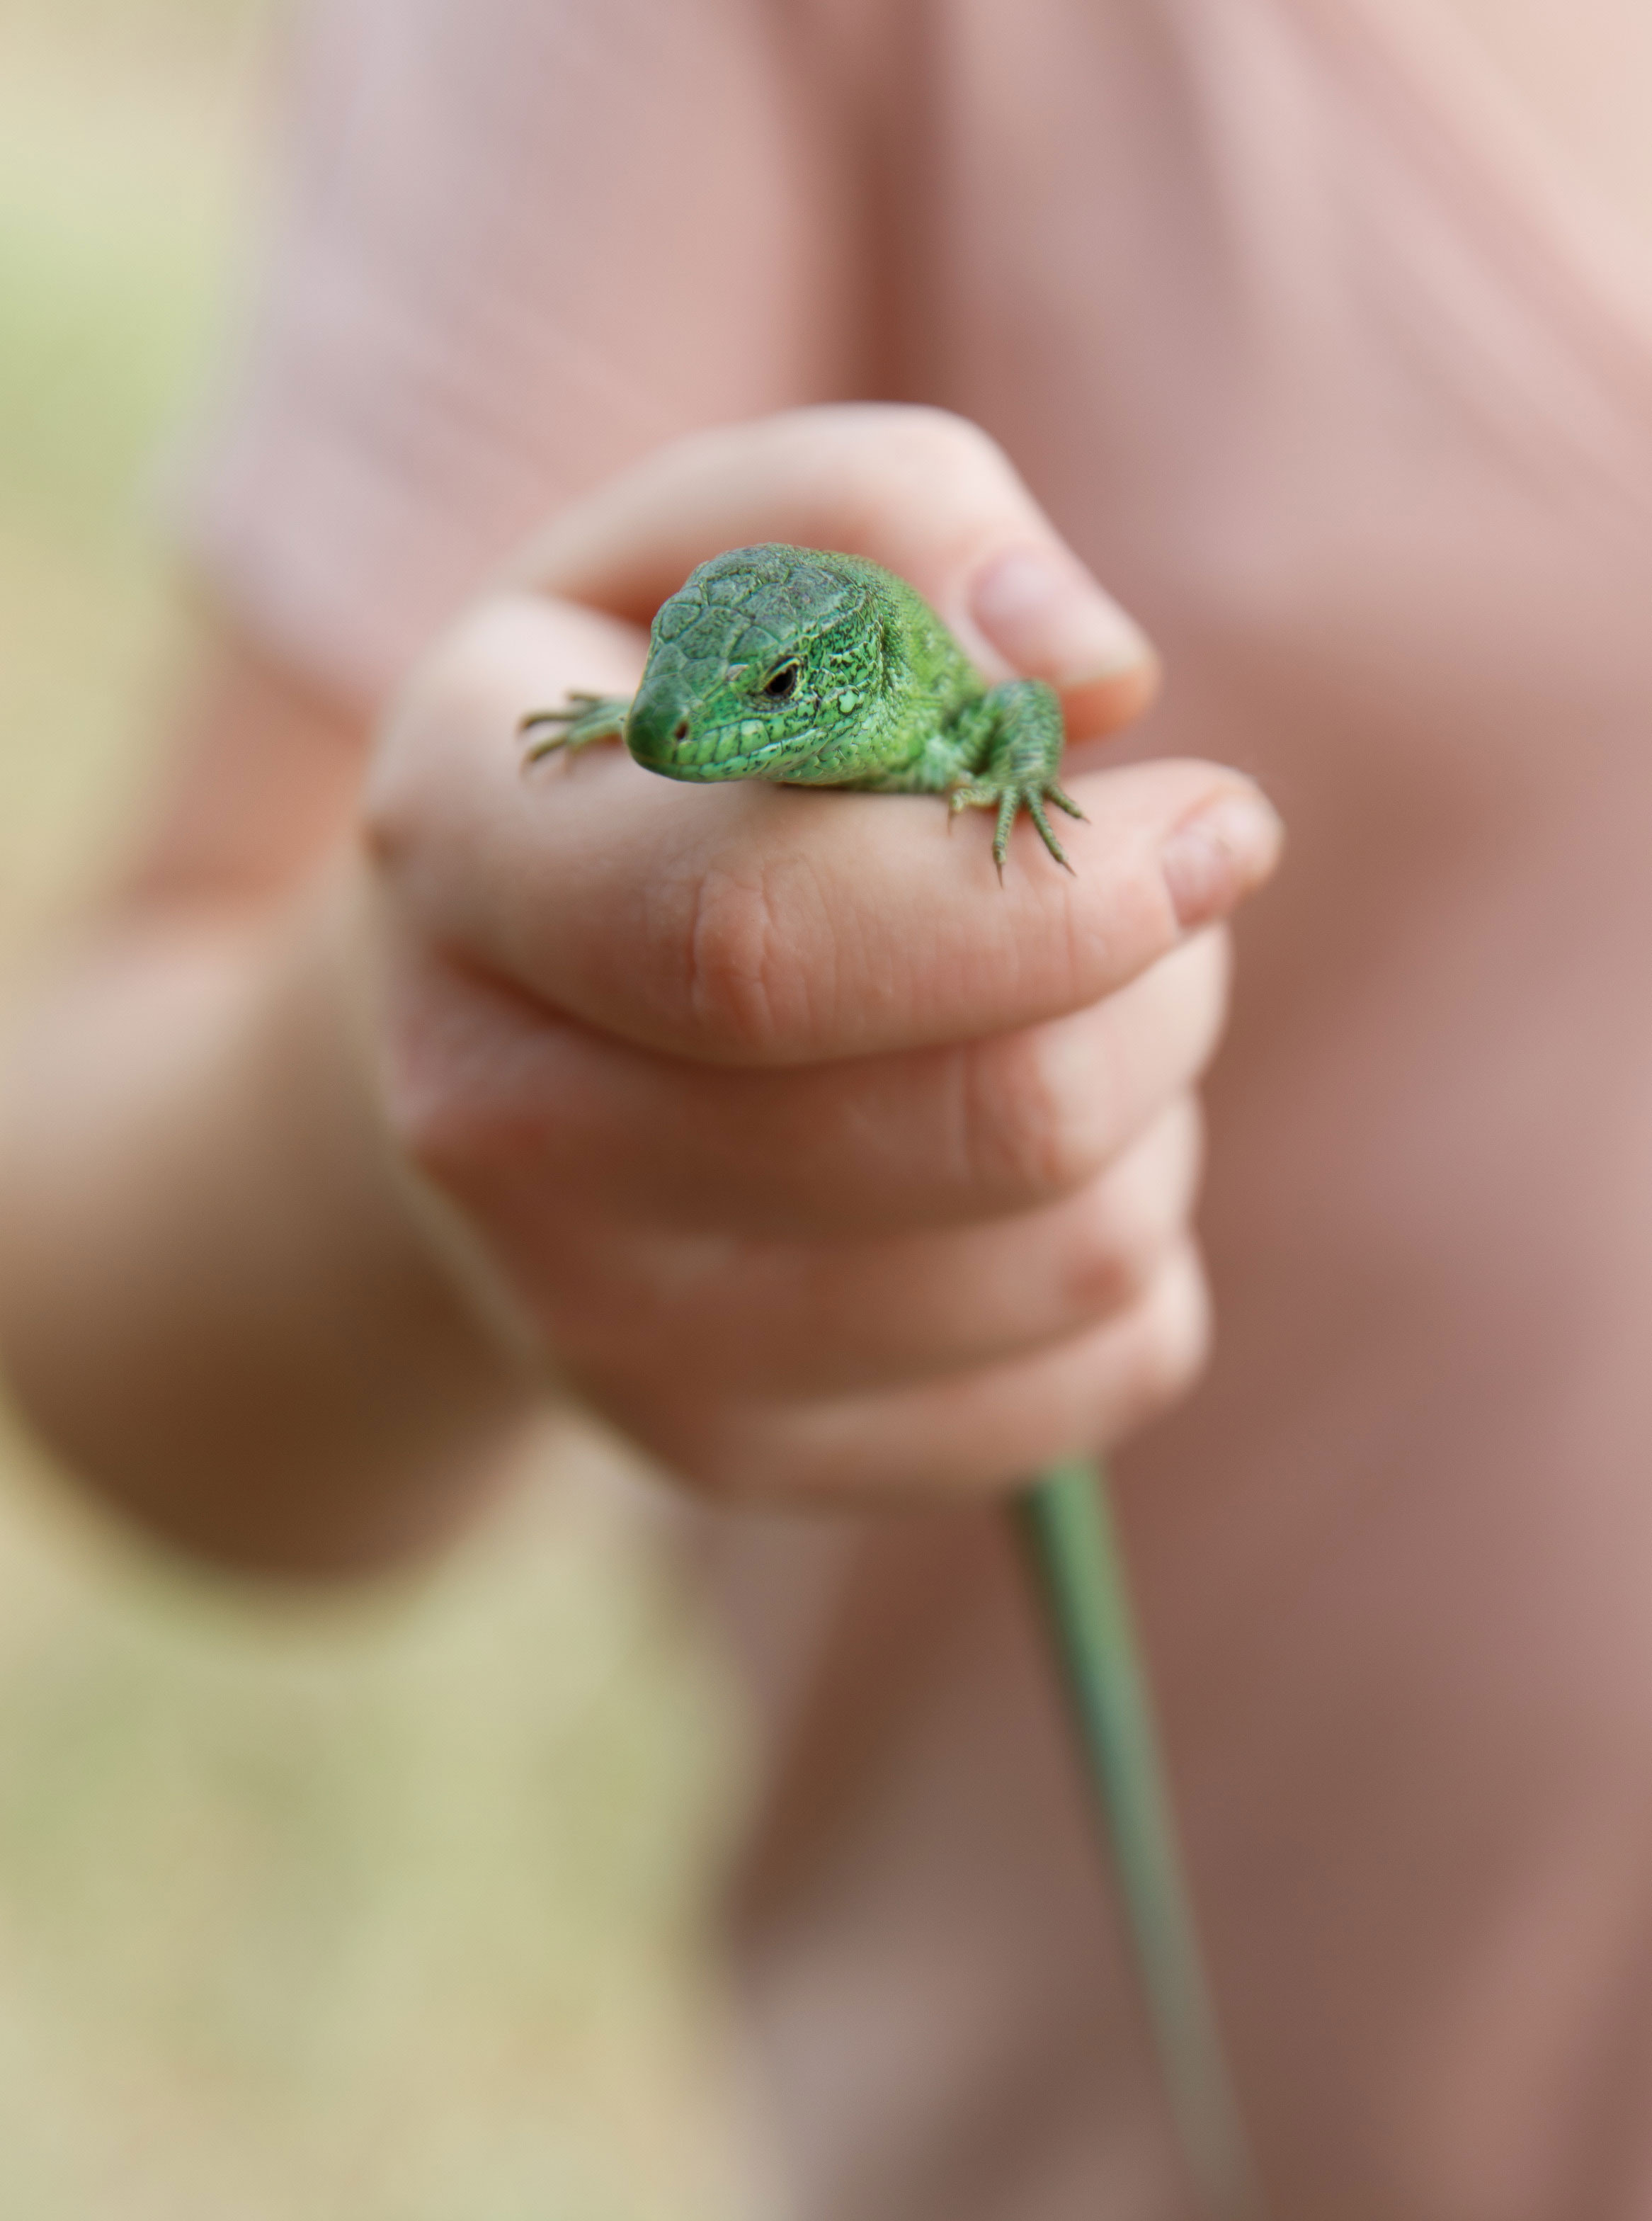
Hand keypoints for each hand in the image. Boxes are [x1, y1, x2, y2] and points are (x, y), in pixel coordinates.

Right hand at [362, 406, 1280, 1500]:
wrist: (489, 1030)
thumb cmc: (647, 759)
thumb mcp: (718, 557)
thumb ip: (895, 524)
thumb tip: (1090, 679)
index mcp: (465, 851)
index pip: (772, 938)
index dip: (1047, 897)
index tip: (1217, 823)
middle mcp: (491, 1127)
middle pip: (981, 1120)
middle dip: (1157, 986)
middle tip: (1154, 894)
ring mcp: (601, 1335)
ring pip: (1073, 1255)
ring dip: (1152, 1105)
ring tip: (1056, 1019)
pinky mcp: (729, 1456)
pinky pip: (1099, 1377)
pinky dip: (1136, 1261)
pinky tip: (1024, 1170)